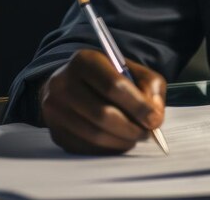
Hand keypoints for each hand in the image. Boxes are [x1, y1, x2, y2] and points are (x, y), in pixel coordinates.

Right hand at [40, 49, 165, 153]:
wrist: (74, 86)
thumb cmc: (109, 78)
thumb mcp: (134, 71)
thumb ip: (150, 87)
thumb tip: (154, 116)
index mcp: (84, 61)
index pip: (114, 86)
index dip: (138, 106)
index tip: (155, 120)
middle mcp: (62, 83)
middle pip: (103, 114)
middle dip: (132, 128)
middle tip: (148, 133)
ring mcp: (54, 110)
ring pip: (95, 134)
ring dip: (123, 140)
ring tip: (136, 136)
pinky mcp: (55, 131)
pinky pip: (86, 147)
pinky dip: (109, 148)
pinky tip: (119, 141)